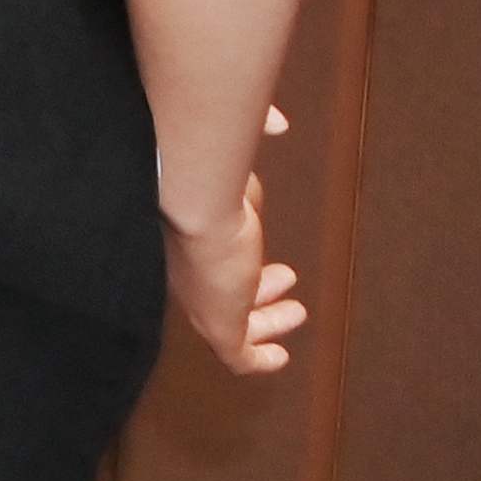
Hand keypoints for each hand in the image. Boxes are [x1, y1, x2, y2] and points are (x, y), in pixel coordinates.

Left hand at [164, 115, 307, 376]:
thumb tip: (276, 121)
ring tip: (296, 311)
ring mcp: (202, 300)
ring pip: (235, 321)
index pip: (208, 244)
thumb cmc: (205, 166)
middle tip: (283, 278)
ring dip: (266, 317)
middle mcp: (188, 267)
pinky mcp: (217, 328)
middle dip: (255, 284)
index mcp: (184, 230)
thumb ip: (251, 130)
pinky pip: (239, 355)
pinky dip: (260, 358)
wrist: (187, 194)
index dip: (237, 243)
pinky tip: (280, 358)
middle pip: (222, 283)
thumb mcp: (235, 149)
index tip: (256, 237)